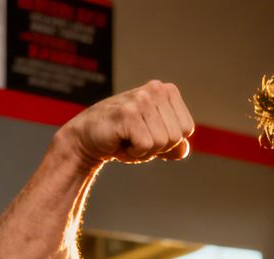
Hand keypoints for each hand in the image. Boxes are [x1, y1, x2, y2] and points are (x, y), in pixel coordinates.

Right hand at [64, 81, 194, 164]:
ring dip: (143, 151)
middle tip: (135, 138)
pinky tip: (119, 142)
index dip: (169, 142)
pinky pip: (146, 146)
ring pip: (162, 143)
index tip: (148, 135)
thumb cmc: (122, 137)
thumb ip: (174, 144)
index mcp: (166, 91)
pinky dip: (133, 153)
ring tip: (127, 139)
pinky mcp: (127, 113)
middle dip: (157, 148)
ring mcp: (141, 99)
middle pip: (176, 137)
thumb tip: (183, 150)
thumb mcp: (154, 139)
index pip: (186, 129)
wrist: (86, 137)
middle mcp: (155, 89)